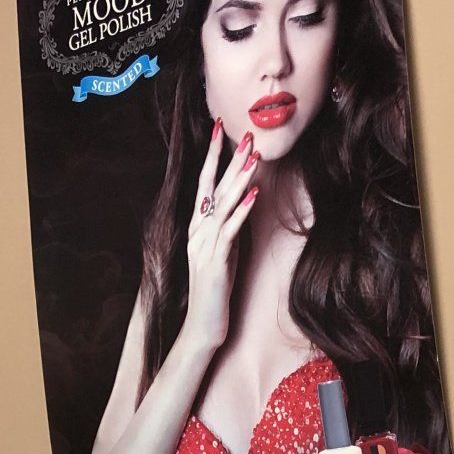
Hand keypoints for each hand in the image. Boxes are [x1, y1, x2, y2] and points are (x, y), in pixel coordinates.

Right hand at [177, 119, 259, 358]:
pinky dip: (243, 211)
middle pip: (213, 187)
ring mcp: (205, 245)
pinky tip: (255, 194)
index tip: (221, 129)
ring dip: (240, 179)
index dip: (213, 156)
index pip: (205, 183)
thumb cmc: (216, 289)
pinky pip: (231, 230)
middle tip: (247, 135)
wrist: (203, 324)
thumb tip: (242, 204)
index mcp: (198, 226)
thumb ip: (228, 228)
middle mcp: (198, 231)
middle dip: (230, 159)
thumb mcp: (224, 252)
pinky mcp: (217, 261)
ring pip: (223, 204)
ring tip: (255, 157)